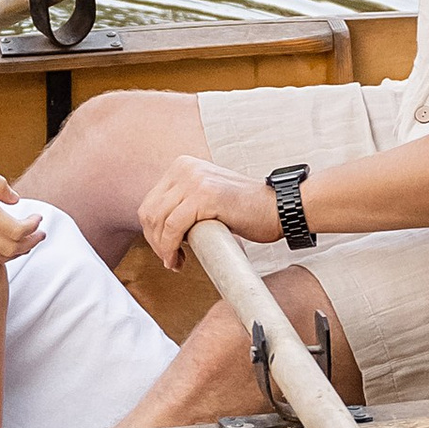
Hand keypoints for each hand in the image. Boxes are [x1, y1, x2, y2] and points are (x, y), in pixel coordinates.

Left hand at [136, 153, 282, 269]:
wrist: (279, 208)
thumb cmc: (248, 209)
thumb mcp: (208, 197)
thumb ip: (185, 204)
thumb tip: (158, 229)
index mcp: (183, 165)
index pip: (150, 202)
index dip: (153, 231)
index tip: (165, 249)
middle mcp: (186, 168)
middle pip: (149, 212)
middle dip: (154, 241)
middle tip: (169, 259)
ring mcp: (195, 179)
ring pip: (158, 221)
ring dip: (162, 248)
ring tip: (175, 262)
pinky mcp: (204, 196)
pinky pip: (173, 228)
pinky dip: (170, 248)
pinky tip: (179, 260)